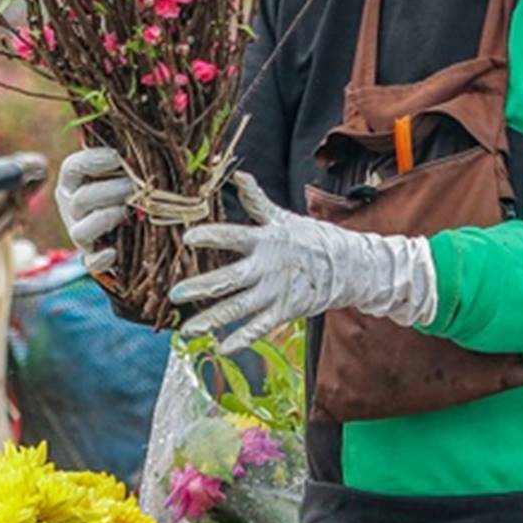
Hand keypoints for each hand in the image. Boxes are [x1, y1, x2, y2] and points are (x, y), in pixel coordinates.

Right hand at [54, 146, 133, 274]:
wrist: (131, 233)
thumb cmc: (127, 189)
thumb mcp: (122, 171)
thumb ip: (127, 158)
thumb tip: (148, 139)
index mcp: (75, 181)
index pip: (72, 167)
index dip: (94, 161)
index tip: (119, 157)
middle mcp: (72, 207)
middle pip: (81, 199)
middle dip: (111, 191)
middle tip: (137, 187)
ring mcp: (80, 233)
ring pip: (81, 230)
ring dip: (106, 219)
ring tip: (127, 212)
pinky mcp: (92, 258)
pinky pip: (91, 262)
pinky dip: (101, 259)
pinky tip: (114, 252)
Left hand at [169, 173, 435, 352]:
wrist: (349, 266)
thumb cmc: (311, 238)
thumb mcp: (283, 217)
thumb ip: (257, 200)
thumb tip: (238, 174)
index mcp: (266, 240)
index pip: (234, 236)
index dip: (211, 236)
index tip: (186, 238)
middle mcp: (267, 268)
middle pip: (230, 279)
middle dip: (201, 287)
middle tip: (174, 293)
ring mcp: (276, 292)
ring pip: (239, 308)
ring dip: (212, 319)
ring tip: (186, 329)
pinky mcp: (284, 311)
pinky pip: (259, 328)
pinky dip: (241, 339)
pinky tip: (220, 347)